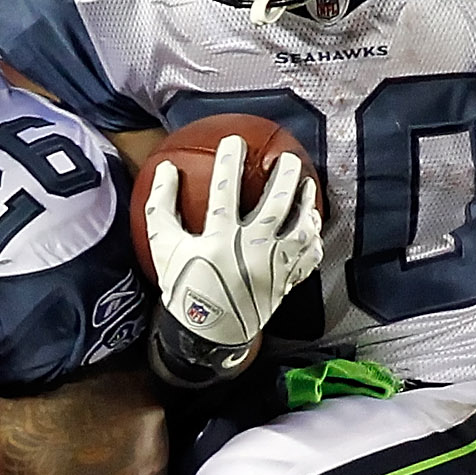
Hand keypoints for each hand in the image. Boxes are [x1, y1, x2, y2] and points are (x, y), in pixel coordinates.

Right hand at [144, 139, 320, 356]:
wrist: (208, 334)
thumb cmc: (184, 286)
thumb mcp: (164, 248)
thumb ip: (162, 206)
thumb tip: (165, 169)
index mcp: (219, 241)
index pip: (225, 191)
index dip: (230, 162)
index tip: (234, 141)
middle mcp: (251, 252)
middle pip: (276, 205)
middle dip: (285, 176)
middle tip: (287, 158)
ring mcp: (272, 268)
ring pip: (300, 229)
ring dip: (307, 204)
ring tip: (307, 186)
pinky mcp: (284, 281)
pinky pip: (307, 257)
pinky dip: (313, 240)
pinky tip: (312, 224)